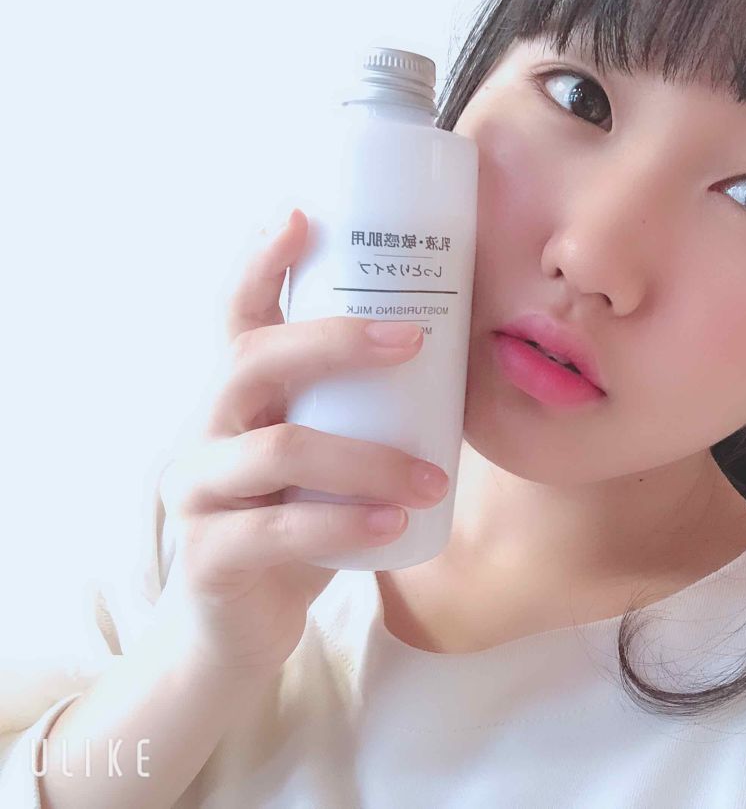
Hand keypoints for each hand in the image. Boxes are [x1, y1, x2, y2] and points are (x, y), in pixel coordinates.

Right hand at [153, 209, 449, 675]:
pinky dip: (344, 524)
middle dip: (337, 340)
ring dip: (368, 458)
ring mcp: (198, 490)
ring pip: (279, 448)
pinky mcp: (210, 554)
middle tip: (415, 340)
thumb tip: (453, 362)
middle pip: (253, 358)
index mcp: (237, 398)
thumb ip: (357, 417)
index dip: (261, 262)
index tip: (301, 215)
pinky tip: (393, 525)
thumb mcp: (323, 460)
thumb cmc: (295, 524)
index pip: (238, 314)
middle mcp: (206, 429)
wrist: (237, 624)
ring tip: (431, 476)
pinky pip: (280, 530)